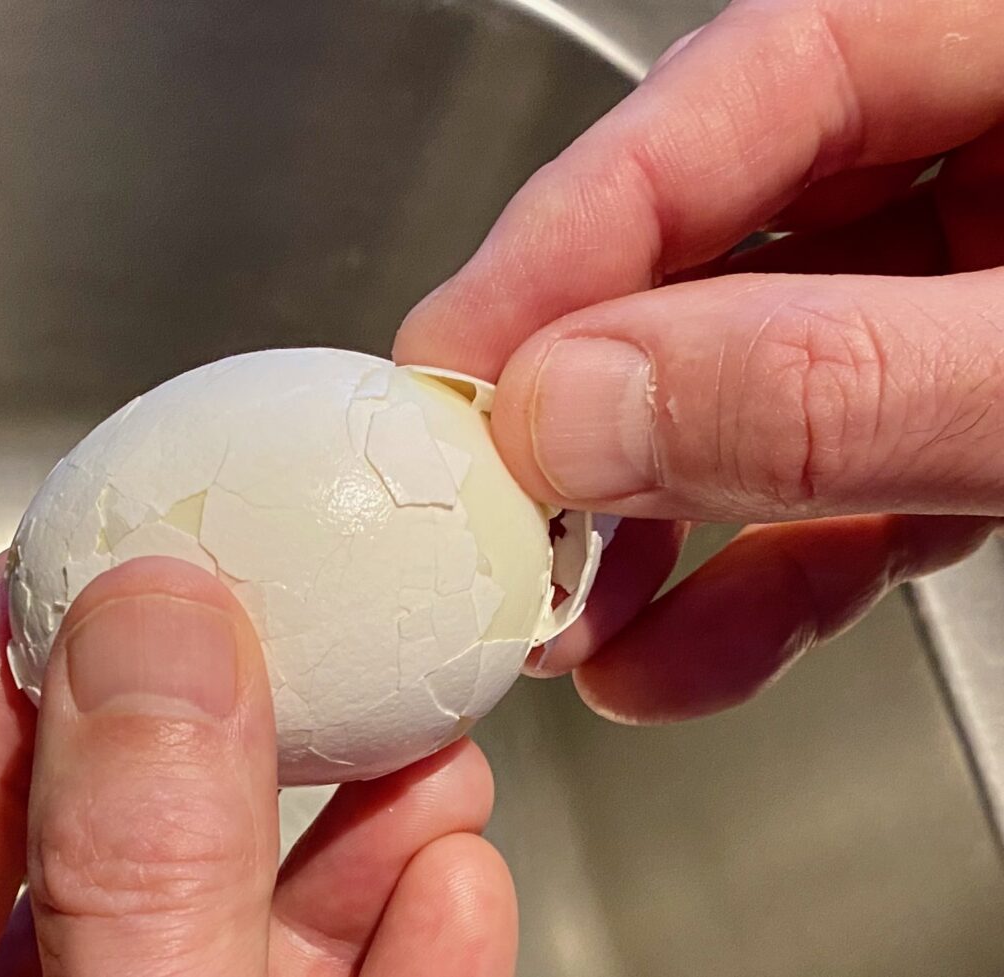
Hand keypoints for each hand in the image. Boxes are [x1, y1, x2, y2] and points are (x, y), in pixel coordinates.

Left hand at [0, 556, 516, 975]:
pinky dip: (410, 948)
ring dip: (360, 829)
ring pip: (254, 926)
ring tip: (431, 744)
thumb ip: (134, 869)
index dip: (32, 645)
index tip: (116, 537)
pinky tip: (457, 880)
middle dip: (244, 724)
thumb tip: (157, 630)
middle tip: (311, 619)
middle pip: (130, 837)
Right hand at [395, 0, 1003, 722]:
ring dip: (651, 519)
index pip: (737, 91)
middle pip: (721, 247)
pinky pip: (847, 484)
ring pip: (763, 386)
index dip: (571, 233)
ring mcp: (982, 297)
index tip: (456, 370)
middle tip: (491, 509)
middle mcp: (992, 161)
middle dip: (594, 402)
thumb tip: (585, 412)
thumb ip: (838, 379)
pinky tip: (677, 655)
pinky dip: (759, 577)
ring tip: (562, 618)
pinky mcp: (984, 422)